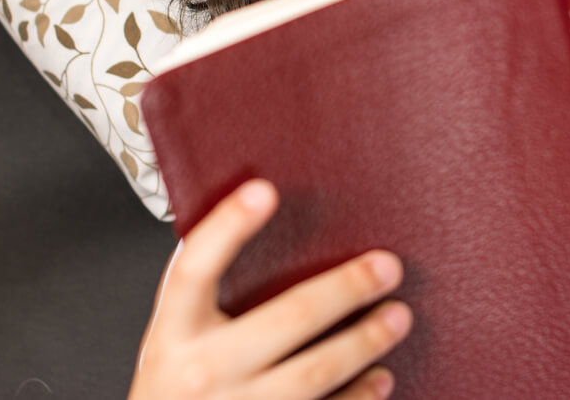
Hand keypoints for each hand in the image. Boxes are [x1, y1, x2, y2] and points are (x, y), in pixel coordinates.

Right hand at [130, 179, 411, 399]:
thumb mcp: (171, 339)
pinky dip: (359, 396)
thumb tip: (251, 217)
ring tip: (397, 316)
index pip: (195, 268)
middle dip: (348, 288)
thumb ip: (200, 296)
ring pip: (317, 370)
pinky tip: (380, 378)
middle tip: (387, 267)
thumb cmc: (173, 391)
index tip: (264, 190)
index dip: (227, 227)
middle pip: (289, 316)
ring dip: (365, 340)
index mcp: (174, 332)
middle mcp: (202, 371)